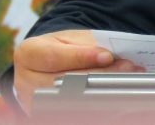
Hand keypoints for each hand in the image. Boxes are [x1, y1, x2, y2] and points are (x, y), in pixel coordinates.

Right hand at [13, 29, 142, 112]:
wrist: (53, 62)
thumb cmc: (64, 47)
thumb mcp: (73, 38)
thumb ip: (88, 45)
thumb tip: (110, 57)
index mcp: (28, 54)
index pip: (54, 57)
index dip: (82, 57)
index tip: (107, 56)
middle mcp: (26, 82)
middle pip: (65, 82)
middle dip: (100, 74)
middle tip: (126, 67)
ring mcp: (35, 103)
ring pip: (73, 101)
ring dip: (105, 91)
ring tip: (128, 78)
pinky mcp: (48, 116)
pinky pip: (79, 112)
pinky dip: (102, 104)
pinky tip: (120, 93)